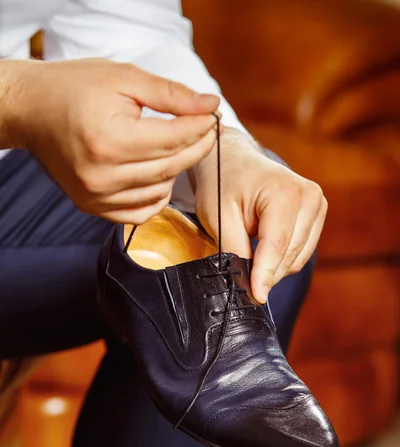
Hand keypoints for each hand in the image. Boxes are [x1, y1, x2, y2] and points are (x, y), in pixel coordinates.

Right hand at [3, 59, 219, 223]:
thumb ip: (171, 95)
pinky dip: (156, 197)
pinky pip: (139, 213)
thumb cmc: (73, 89)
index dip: (200, 128)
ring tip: (175, 147)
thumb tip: (209, 105)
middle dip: (196, 146)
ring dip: (176, 171)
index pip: (173, 140)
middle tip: (205, 130)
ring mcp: (96, 196)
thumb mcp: (125, 78)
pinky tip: (158, 176)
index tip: (211, 116)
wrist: (31, 111)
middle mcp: (103, 175)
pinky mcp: (92, 207)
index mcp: (111, 140)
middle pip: (171, 167)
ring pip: (159, 192)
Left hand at [193, 128, 326, 303]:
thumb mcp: (218, 216)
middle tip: (240, 278)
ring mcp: (317, 204)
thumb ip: (234, 249)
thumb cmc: (223, 183)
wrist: (234, 160)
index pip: (278, 244)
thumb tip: (247, 283)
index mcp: (285, 191)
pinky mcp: (317, 213)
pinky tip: (262, 249)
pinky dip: (281, 259)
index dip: (265, 274)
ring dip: (273, 267)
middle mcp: (309, 196)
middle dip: (266, 272)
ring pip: (297, 257)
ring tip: (248, 253)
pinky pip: (301, 252)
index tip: (256, 297)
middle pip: (290, 254)